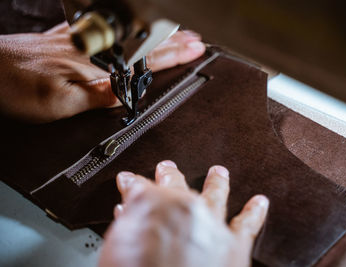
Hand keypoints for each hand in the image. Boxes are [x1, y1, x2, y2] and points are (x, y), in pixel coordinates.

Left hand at [0, 22, 204, 122]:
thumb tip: (128, 94)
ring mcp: (84, 42)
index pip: (144, 59)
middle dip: (172, 42)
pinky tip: (132, 29)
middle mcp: (94, 49)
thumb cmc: (18, 86)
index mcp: (96, 63)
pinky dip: (128, 31)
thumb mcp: (59, 102)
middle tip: (196, 40)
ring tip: (176, 34)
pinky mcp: (72, 41)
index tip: (194, 50)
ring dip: (155, 36)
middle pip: (143, 44)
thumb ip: (97, 96)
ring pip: (129, 36)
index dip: (171, 56)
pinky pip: (109, 32)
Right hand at [99, 161, 268, 266]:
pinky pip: (248, 223)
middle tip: (166, 167)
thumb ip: (126, 223)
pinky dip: (255, 211)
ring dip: (216, 181)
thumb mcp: (115, 247)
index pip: (139, 186)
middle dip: (169, 174)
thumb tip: (127, 211)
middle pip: (177, 183)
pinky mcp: (235, 245)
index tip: (129, 181)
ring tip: (218, 172)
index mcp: (153, 204)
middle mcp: (186, 207)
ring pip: (216, 193)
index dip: (131, 183)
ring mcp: (212, 223)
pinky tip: (259, 202)